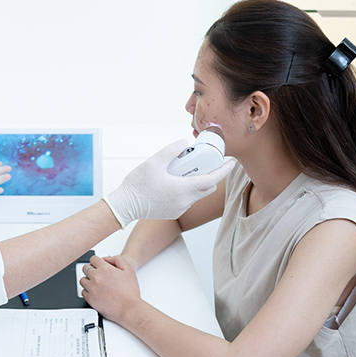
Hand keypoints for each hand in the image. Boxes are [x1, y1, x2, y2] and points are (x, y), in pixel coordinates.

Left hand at [80, 255, 141, 323]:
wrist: (129, 309)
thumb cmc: (130, 292)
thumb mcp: (129, 270)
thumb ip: (117, 259)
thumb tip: (107, 259)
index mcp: (105, 269)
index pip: (93, 259)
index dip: (97, 261)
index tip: (98, 265)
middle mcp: (96, 278)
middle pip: (85, 268)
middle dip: (91, 269)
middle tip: (98, 274)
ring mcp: (92, 289)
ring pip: (83, 280)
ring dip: (88, 280)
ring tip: (97, 284)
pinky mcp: (90, 299)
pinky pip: (83, 292)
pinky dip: (88, 291)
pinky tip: (95, 291)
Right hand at [103, 140, 234, 227]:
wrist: (125, 205)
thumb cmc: (137, 185)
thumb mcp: (154, 161)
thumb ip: (172, 150)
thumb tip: (184, 144)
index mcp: (183, 189)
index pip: (212, 179)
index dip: (223, 170)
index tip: (230, 163)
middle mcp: (185, 201)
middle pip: (207, 188)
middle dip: (210, 176)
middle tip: (203, 164)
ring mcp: (180, 209)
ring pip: (197, 194)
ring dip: (196, 183)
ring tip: (183, 172)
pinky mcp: (174, 212)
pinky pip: (187, 201)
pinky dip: (187, 191)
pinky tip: (174, 183)